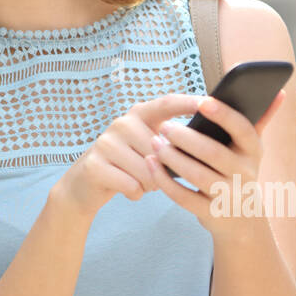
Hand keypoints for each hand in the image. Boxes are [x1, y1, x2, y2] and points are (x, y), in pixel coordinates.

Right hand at [54, 94, 203, 219]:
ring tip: (139, 180)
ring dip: (150, 184)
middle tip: (153, 173)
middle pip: (162, 150)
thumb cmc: (128, 165)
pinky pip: (132, 186)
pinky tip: (127, 189)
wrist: (85, 185)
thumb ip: (169, 140)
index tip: (210, 102)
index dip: (188, 102)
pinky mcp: (95, 164)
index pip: (166, 103)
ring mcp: (106, 142)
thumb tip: (204, 143)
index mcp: (139, 114)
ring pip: (148, 171)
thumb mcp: (147, 147)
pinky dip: (135, 193)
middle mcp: (122, 123)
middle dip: (164, 170)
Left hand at [146, 89, 287, 240]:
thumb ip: (260, 120)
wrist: (243, 222)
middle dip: (186, 138)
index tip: (202, 102)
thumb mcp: (252, 150)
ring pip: (198, 175)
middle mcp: (245, 174)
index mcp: (254, 152)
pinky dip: (165, 181)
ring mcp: (229, 196)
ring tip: (155, 143)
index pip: (243, 130)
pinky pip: (184, 197)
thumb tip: (279, 92)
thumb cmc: (240, 172)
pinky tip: (152, 164)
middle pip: (214, 153)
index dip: (224, 115)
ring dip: (173, 158)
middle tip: (164, 127)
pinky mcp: (211, 213)